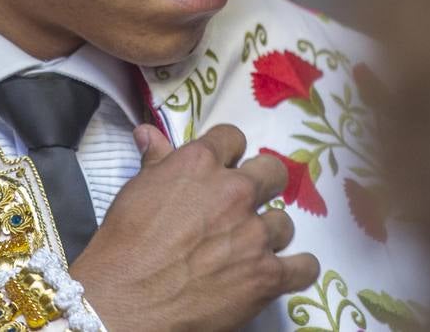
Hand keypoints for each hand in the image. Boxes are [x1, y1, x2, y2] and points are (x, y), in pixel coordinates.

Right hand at [70, 123, 318, 331]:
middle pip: (273, 172)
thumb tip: (147, 131)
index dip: (228, 154)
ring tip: (250, 248)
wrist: (126, 299)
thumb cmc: (125, 243)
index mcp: (201, 164)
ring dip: (270, 233)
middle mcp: (235, 192)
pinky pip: (304, 267)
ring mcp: (255, 234)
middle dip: (263, 184)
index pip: (232, 138)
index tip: (223, 168)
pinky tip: (285, 271)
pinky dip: (297, 269)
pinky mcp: (267, 275)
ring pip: (284, 222)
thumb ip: (156, 160)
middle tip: (245, 205)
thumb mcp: (137, 191)